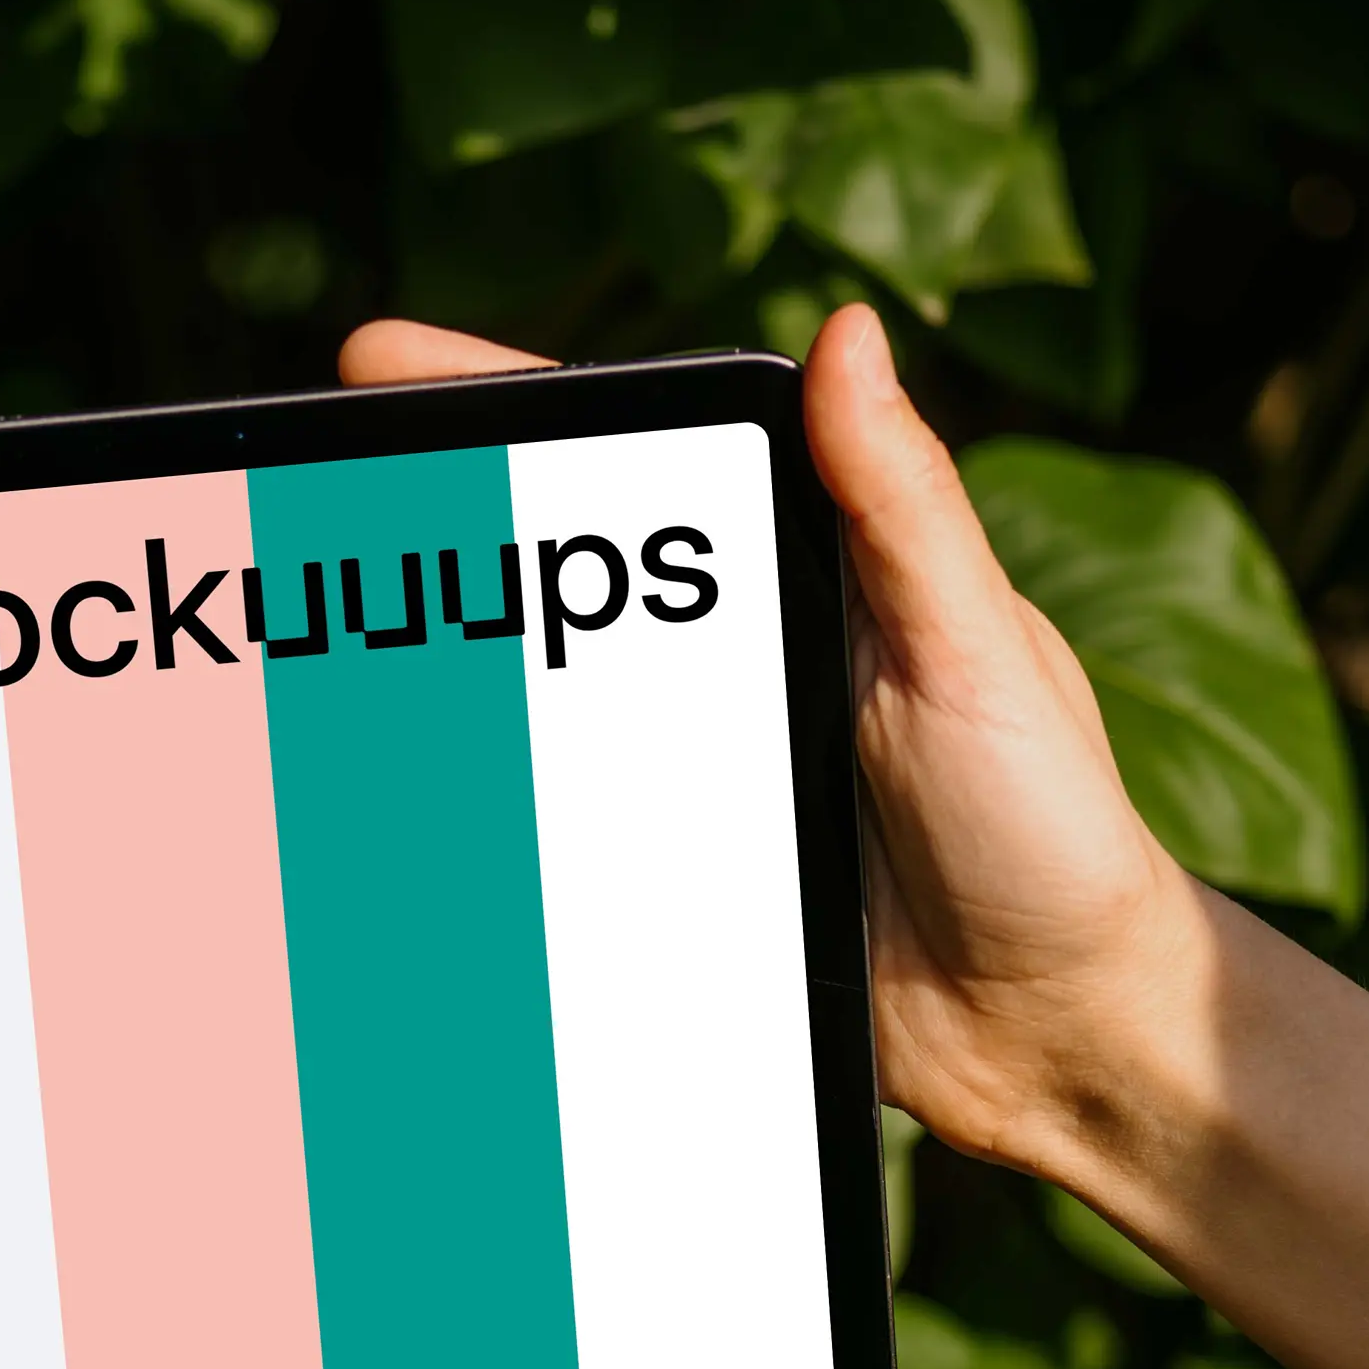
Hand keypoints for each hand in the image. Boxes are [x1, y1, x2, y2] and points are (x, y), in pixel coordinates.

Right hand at [341, 304, 1199, 1181]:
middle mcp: (753, 650)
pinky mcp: (689, 868)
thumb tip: (852, 332)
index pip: (649, 456)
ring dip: (444, 659)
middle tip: (307, 477)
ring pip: (546, 690)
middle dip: (432, 512)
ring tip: (321, 623)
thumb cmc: (1055, 833)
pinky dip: (482, 800)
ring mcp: (712, 761)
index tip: (388, 364)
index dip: (510, 399)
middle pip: (564, 562)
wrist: (1061, 1036)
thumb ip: (904, 508)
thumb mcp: (977, 655)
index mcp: (819, 569)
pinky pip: (559, 822)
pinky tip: (398, 787)